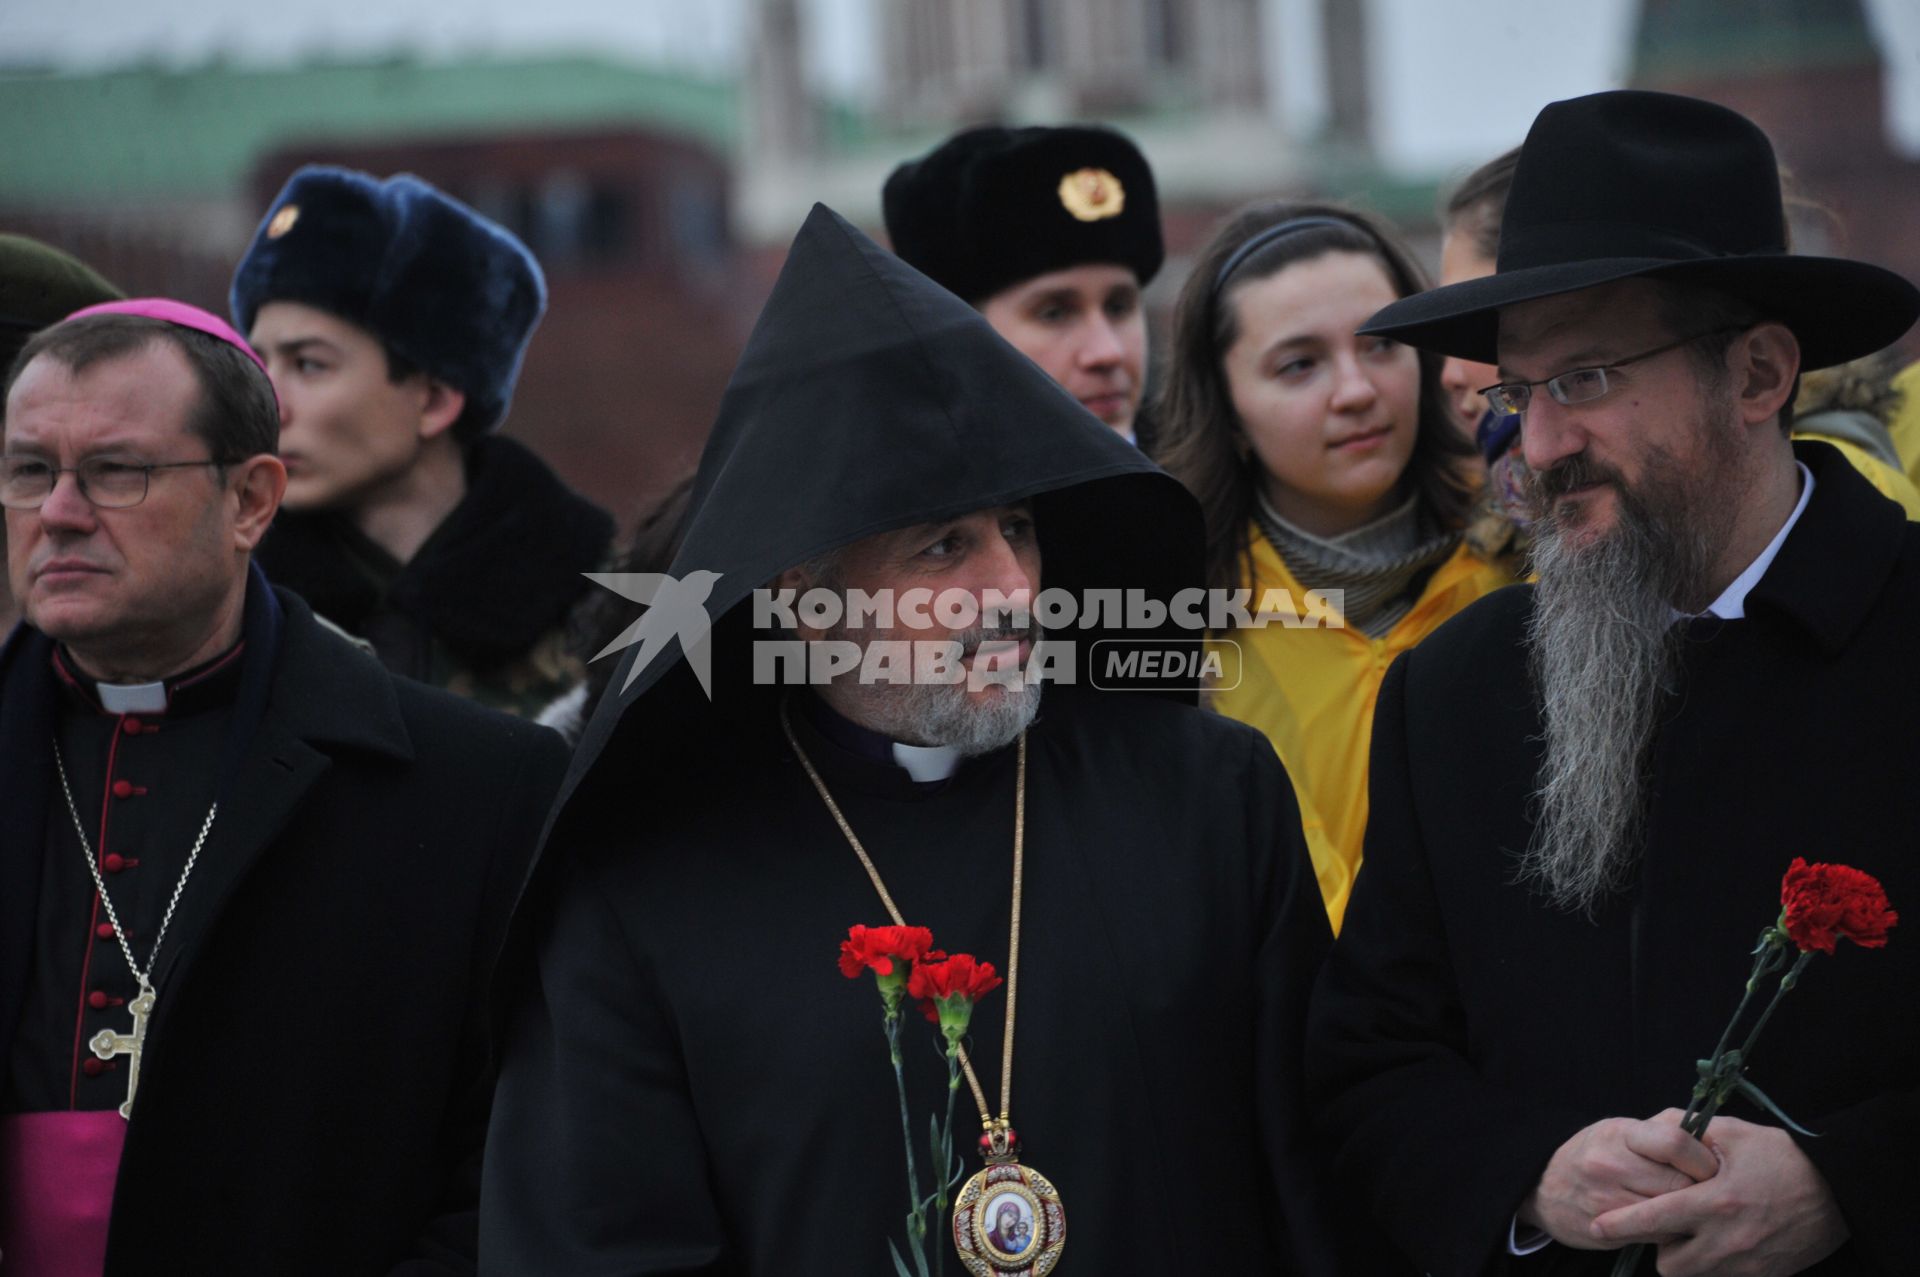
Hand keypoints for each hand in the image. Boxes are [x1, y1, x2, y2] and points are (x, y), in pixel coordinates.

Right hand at [1517, 1110, 1717, 1249]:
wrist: (1543, 1187)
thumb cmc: (1592, 1154)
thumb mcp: (1618, 1131)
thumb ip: (1659, 1133)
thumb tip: (1710, 1141)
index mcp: (1618, 1134)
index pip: (1676, 1141)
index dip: (1703, 1157)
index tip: (1713, 1165)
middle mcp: (1610, 1165)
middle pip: (1680, 1183)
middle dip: (1703, 1190)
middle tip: (1711, 1192)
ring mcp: (1607, 1201)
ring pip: (1673, 1214)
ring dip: (1690, 1214)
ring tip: (1692, 1208)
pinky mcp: (1608, 1231)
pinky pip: (1659, 1236)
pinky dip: (1673, 1231)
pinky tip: (1670, 1223)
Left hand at [1589, 1116, 1847, 1275]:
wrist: (1839, 1191)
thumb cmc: (1783, 1158)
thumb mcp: (1734, 1134)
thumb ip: (1687, 1134)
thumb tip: (1651, 1129)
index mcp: (1715, 1203)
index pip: (1654, 1219)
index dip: (1620, 1225)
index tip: (1597, 1226)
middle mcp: (1727, 1241)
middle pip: (1669, 1263)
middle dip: (1659, 1246)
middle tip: (1667, 1223)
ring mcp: (1746, 1265)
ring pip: (1693, 1275)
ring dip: (1685, 1258)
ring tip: (1695, 1233)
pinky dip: (1713, 1267)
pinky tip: (1722, 1243)